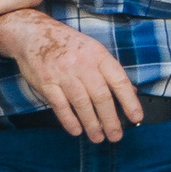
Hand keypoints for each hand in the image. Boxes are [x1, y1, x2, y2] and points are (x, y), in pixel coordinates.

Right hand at [0, 12, 144, 141]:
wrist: (34, 33)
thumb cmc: (69, 45)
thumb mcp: (94, 51)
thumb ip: (111, 71)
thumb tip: (131, 92)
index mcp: (99, 56)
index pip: (119, 81)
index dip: (130, 101)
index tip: (136, 117)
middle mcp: (82, 65)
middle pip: (101, 96)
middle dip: (110, 119)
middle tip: (116, 136)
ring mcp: (63, 73)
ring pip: (82, 103)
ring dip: (91, 124)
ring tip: (98, 137)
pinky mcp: (46, 82)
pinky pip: (60, 105)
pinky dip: (69, 120)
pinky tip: (76, 130)